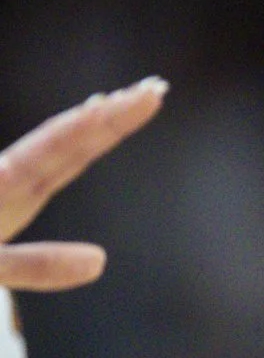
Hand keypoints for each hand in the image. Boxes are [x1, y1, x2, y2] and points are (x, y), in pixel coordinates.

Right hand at [0, 79, 164, 290]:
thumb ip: (38, 265)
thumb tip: (99, 261)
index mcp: (7, 192)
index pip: (65, 152)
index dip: (107, 126)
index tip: (152, 95)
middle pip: (54, 151)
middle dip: (101, 123)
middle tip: (155, 92)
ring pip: (21, 174)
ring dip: (60, 145)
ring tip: (102, 115)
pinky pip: (6, 228)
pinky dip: (27, 222)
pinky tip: (10, 173)